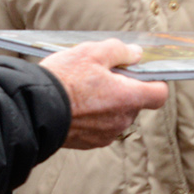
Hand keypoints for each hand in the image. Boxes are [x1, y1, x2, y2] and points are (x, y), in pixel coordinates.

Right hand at [40, 40, 168, 149]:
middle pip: (134, 103)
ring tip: (82, 90)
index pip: (159, 94)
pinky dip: (92, 117)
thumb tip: (136, 54)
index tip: (139, 73)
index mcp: (128, 98)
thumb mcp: (91, 52)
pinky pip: (100, 127)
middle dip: (122, 89)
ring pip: (116, 115)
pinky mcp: (90, 143)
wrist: (33, 110)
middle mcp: (122, 120)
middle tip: (99, 75)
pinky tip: (74, 105)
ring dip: (106, 103)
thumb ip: (120, 51)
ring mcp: (106, 135)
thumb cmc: (63, 80)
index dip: (153, 81)